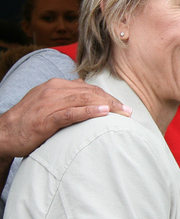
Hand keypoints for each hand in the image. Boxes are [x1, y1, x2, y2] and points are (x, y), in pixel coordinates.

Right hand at [0, 78, 131, 158]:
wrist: (4, 133)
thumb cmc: (28, 120)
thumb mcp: (46, 102)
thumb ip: (65, 96)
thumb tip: (84, 89)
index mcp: (55, 86)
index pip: (88, 88)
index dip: (107, 96)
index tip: (122, 106)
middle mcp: (53, 91)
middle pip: (90, 93)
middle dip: (112, 101)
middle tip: (128, 112)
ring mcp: (49, 104)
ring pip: (84, 100)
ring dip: (106, 106)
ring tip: (122, 113)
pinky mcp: (46, 119)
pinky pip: (71, 113)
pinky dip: (88, 111)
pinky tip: (102, 112)